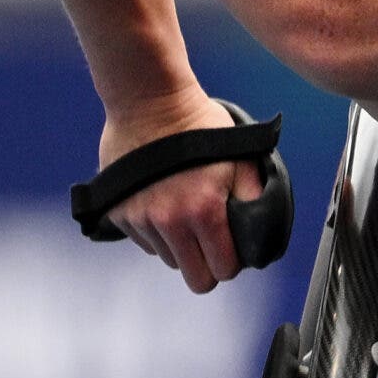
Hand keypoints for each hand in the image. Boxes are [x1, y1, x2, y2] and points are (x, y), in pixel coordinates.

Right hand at [98, 93, 268, 294]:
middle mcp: (170, 221)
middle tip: (210, 243)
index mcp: (204, 211)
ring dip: (180, 246)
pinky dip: (156, 232)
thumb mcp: (241, 160)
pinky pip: (144, 241)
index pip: (223, 269)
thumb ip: (254, 201)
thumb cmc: (199, 125)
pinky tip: (163, 203)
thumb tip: (258, 239)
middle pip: (194, 278)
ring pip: (168, 259)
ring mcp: (141, 217)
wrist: (150, 99)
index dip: (232, 262)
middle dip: (207, 266)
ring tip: (185, 212)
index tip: (231, 248)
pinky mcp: (119, 212)